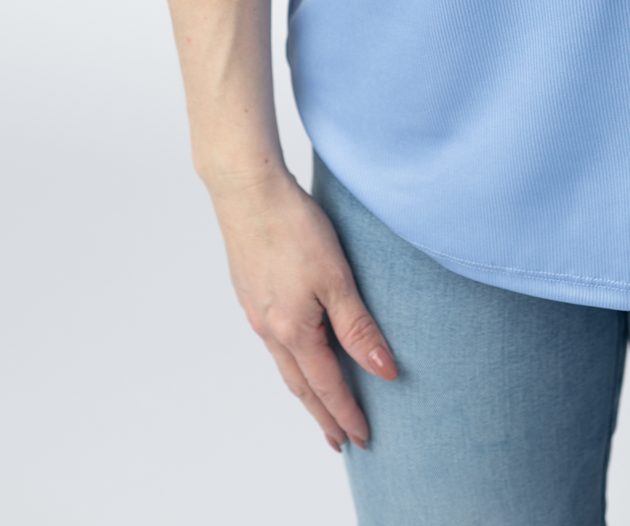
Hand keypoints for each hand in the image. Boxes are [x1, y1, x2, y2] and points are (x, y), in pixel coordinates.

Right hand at [210, 166, 396, 450]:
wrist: (246, 189)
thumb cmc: (293, 226)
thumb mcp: (336, 277)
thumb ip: (358, 327)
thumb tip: (384, 372)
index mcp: (292, 331)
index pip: (327, 386)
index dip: (347, 413)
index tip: (363, 439)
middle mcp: (269, 329)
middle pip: (301, 385)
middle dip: (323, 415)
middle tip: (341, 440)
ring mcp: (256, 311)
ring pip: (285, 364)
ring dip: (306, 390)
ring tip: (321, 405)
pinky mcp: (250, 291)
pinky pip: (273, 341)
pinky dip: (291, 361)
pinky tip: (297, 351)